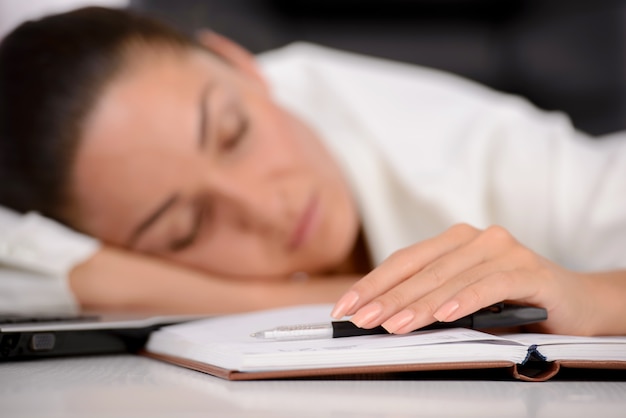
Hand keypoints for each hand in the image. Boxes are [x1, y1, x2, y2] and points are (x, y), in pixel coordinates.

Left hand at [331, 224, 597, 335]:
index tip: (345, 307)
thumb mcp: (463, 300)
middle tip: (360, 320)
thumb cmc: (511, 302)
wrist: (575, 302)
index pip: (404, 262)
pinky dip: (465, 301)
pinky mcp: (528, 269)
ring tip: (392, 326)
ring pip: (450, 279)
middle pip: (421, 271)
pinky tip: (444, 317)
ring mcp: (503, 250)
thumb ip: (431, 300)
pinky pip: (490, 285)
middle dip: (386, 298)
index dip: (372, 284)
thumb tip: (383, 318)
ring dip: (419, 305)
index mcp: (454, 241)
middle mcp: (477, 239)